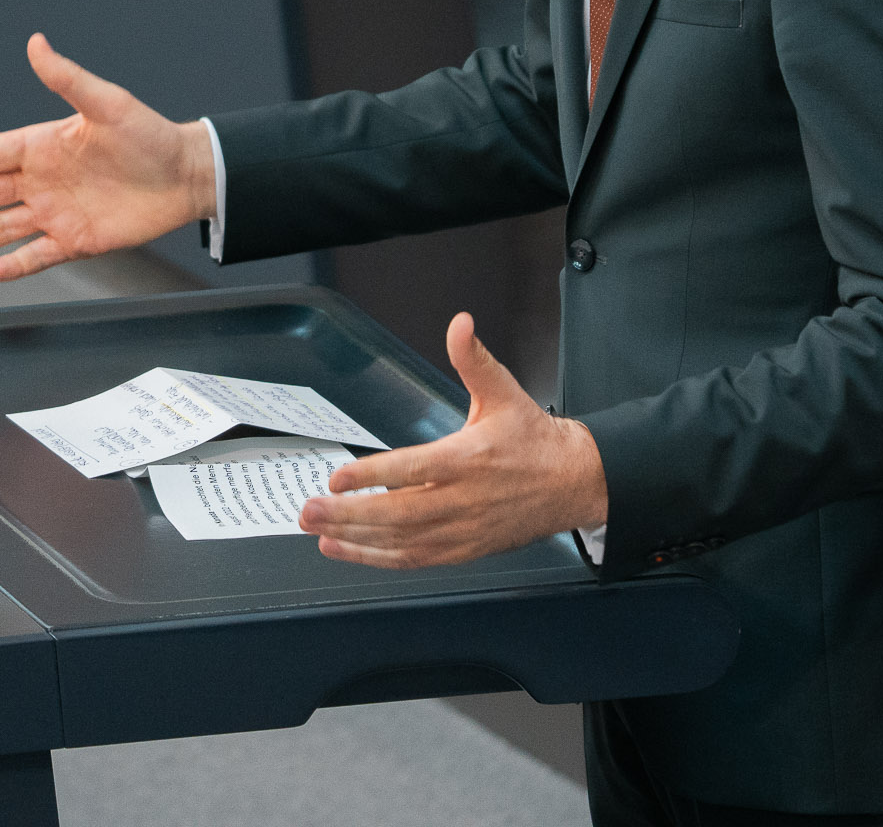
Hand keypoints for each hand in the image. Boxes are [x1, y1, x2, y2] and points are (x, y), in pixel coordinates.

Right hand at [0, 34, 214, 281]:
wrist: (187, 175)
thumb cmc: (150, 135)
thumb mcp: (107, 103)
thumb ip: (67, 79)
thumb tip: (36, 42)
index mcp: (42, 145)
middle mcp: (42, 179)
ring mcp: (56, 211)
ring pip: (5, 226)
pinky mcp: (76, 239)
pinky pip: (38, 255)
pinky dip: (15, 265)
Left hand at [299, 313, 607, 566]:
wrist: (572, 484)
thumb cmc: (534, 440)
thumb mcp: (504, 392)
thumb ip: (474, 360)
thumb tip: (460, 324)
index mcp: (467, 459)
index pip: (412, 470)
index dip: (373, 476)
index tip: (338, 477)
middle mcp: (462, 499)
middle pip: (398, 513)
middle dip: (349, 514)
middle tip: (310, 509)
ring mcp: (461, 530)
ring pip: (401, 541)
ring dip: (355, 539)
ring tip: (318, 530)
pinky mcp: (463, 550)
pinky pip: (414, 559)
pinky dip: (376, 558)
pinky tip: (345, 549)